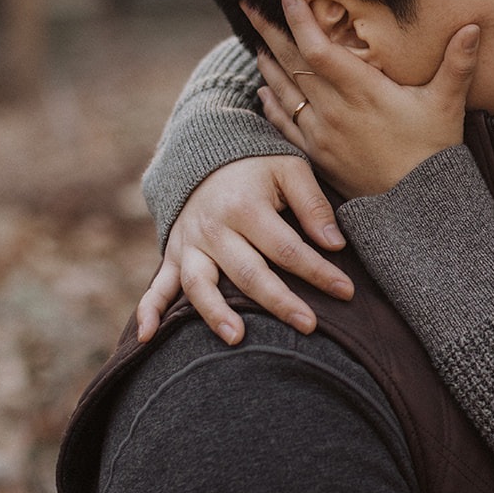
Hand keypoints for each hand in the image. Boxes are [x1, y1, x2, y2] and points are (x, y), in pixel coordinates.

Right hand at [135, 156, 354, 344]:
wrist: (206, 153)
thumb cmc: (258, 166)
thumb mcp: (291, 170)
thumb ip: (313, 205)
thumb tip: (335, 244)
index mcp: (245, 207)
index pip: (287, 248)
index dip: (319, 272)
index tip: (346, 291)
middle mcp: (213, 229)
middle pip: (248, 273)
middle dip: (280, 302)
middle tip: (310, 326)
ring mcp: (189, 244)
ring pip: (200, 285)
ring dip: (216, 313)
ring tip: (239, 339)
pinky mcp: (174, 254)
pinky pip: (157, 285)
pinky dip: (149, 311)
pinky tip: (146, 338)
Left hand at [247, 0, 479, 198]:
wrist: (416, 207)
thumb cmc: (433, 152)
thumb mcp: (447, 105)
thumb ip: (458, 64)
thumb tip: (474, 27)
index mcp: (363, 92)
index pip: (319, 48)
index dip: (299, 19)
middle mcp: (335, 110)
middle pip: (292, 63)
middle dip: (270, 30)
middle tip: (249, 5)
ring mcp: (321, 133)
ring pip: (284, 90)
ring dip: (268, 62)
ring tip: (257, 40)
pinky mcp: (316, 154)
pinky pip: (283, 123)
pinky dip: (271, 101)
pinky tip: (264, 88)